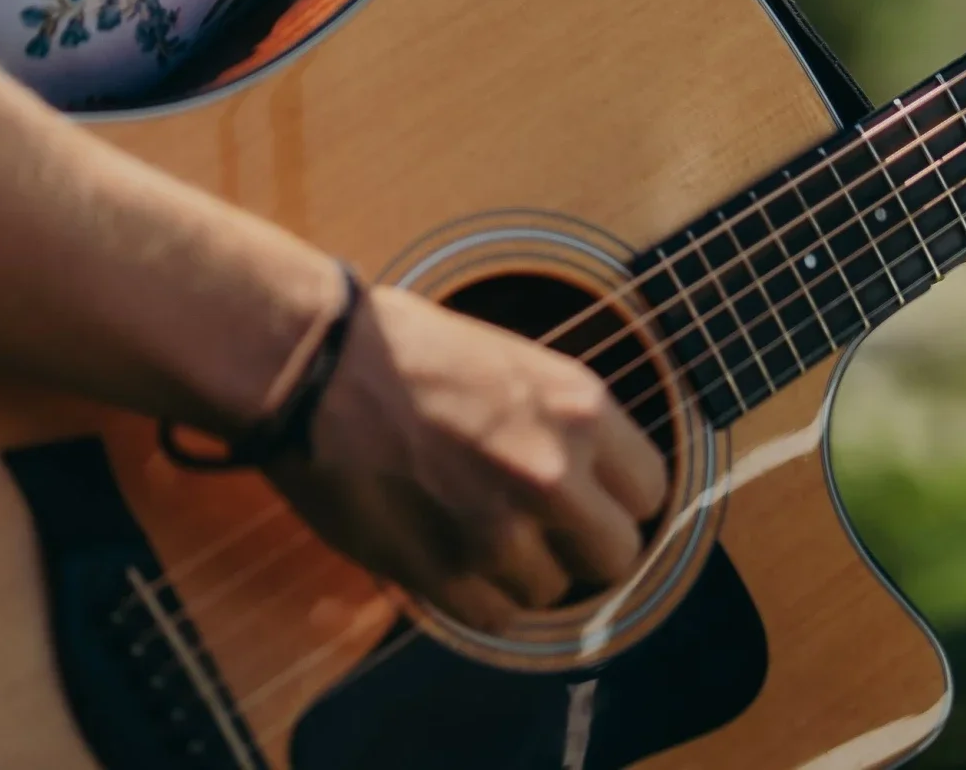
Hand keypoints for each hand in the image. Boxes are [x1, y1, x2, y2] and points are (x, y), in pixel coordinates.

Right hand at [273, 282, 667, 630]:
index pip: (651, 491)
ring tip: (473, 521)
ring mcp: (500, 532)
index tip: (592, 496)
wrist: (314, 366)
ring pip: (550, 591)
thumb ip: (559, 423)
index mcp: (578, 408)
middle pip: (617, 555)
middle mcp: (554, 474)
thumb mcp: (509, 360)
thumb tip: (594, 477)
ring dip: (520, 569)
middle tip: (539, 522)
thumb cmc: (402, 346)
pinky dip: (474, 594)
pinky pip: (494, 617)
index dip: (618, 498)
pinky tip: (445, 546)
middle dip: (581, 544)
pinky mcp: (446, 576)